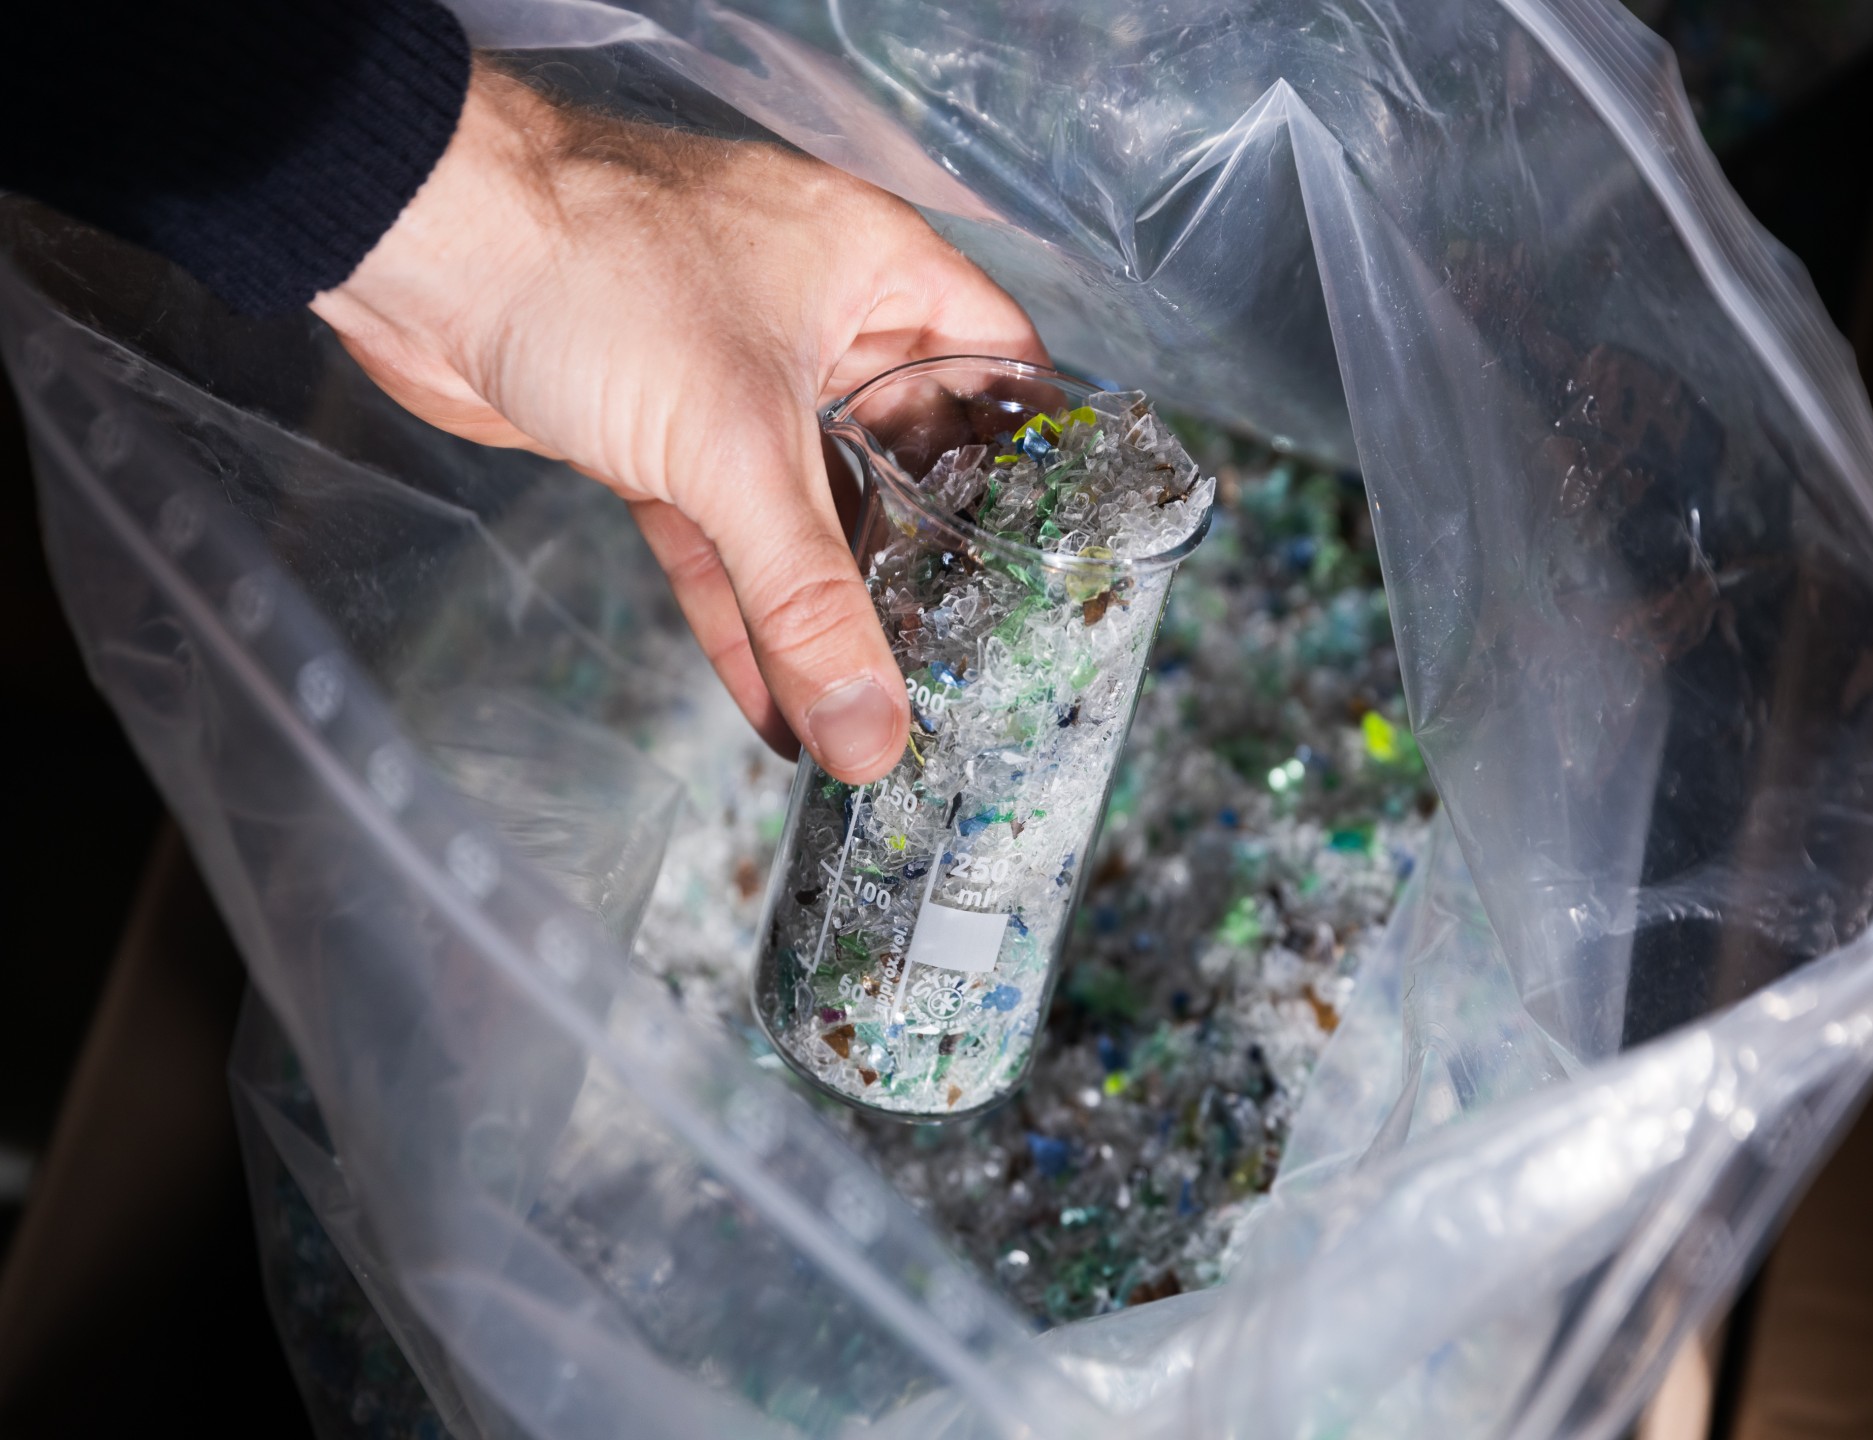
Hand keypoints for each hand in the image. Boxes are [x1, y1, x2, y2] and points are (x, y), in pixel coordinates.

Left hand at [312, 67, 1045, 782]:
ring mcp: (733, 381)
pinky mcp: (657, 435)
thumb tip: (871, 729)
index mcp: (875, 272)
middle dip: (928, 561)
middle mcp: (816, 322)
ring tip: (869, 714)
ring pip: (807, 513)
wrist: (413, 247)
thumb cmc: (594, 271)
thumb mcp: (735, 444)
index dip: (1030, 454)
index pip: (997, 362)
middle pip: (906, 456)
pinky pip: (721, 541)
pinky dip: (741, 618)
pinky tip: (772, 708)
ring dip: (826, 613)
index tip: (1055, 555)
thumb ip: (808, 600)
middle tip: (968, 659)